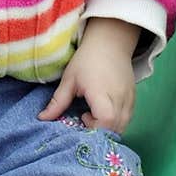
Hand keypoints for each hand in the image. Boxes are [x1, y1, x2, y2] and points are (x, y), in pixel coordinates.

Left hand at [37, 18, 139, 133]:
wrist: (110, 43)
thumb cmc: (87, 60)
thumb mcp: (69, 79)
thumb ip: (58, 102)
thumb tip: (42, 118)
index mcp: (101, 91)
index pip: (106, 119)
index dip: (94, 126)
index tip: (82, 117)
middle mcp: (119, 97)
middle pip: (116, 127)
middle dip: (100, 131)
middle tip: (86, 120)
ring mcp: (129, 98)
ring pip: (124, 125)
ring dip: (109, 129)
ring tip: (94, 117)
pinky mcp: (134, 98)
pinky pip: (128, 118)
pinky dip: (117, 123)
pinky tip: (104, 113)